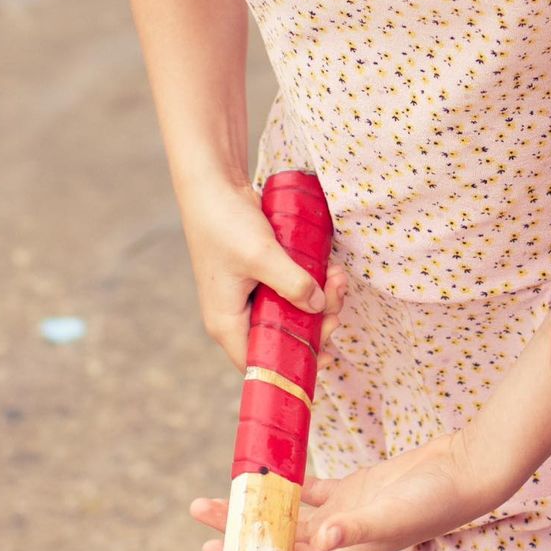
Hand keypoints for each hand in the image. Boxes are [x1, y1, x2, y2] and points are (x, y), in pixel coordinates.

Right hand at [175, 169, 341, 370]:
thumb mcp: (261, 255)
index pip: (261, 364)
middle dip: (316, 322)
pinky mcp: (261, 278)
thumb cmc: (225, 223)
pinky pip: (291, 292)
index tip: (326, 355)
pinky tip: (328, 268)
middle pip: (283, 338)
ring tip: (336, 276)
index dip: (293, 366)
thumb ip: (292, 283)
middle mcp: (238, 316)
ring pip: (292, 313)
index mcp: (227, 323)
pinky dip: (311, 283)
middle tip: (336, 298)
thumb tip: (319, 306)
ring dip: (320, 299)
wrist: (213, 184)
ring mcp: (249, 297)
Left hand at [189, 432, 485, 550]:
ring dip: (261, 503)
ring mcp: (350, 511)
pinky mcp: (359, 487)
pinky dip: (292, 482)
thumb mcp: (396, 512)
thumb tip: (323, 540)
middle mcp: (343, 536)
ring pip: (293, 512)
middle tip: (200, 510)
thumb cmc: (439, 498)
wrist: (470, 470)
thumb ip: (360, 525)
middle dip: (241, 525)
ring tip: (224, 492)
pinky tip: (270, 473)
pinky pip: (315, 488)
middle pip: (281, 535)